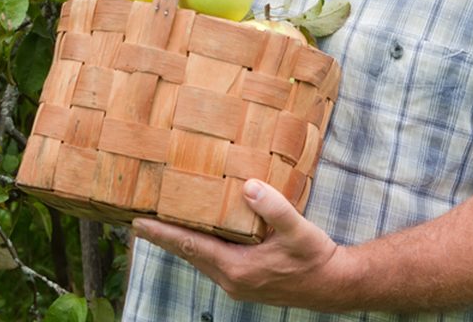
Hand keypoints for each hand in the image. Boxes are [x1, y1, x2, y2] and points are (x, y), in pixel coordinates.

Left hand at [132, 179, 352, 307]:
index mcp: (237, 268)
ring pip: (199, 259)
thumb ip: (274, 208)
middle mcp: (231, 280)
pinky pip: (212, 262)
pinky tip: (197, 236)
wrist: (336, 286)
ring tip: (160, 225)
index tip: (137, 223)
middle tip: (138, 220)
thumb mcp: (298, 230)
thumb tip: (249, 186)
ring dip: (180, 243)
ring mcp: (237, 284)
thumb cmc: (316, 258)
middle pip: (188, 254)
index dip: (162, 234)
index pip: (190, 246)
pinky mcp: (245, 282)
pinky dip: (198, 248)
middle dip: (163, 237)